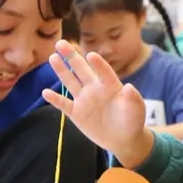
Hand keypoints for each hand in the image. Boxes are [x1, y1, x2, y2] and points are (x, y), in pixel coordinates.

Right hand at [42, 39, 153, 166]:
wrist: (122, 139)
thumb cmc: (132, 121)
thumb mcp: (136, 110)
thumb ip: (133, 99)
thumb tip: (129, 87)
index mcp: (110, 86)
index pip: (104, 72)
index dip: (98, 65)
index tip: (91, 56)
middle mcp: (95, 88)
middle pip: (81, 70)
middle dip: (71, 56)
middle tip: (61, 43)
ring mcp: (84, 100)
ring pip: (70, 82)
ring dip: (61, 70)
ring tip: (53, 58)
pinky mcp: (76, 113)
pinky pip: (64, 104)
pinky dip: (55, 99)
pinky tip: (45, 92)